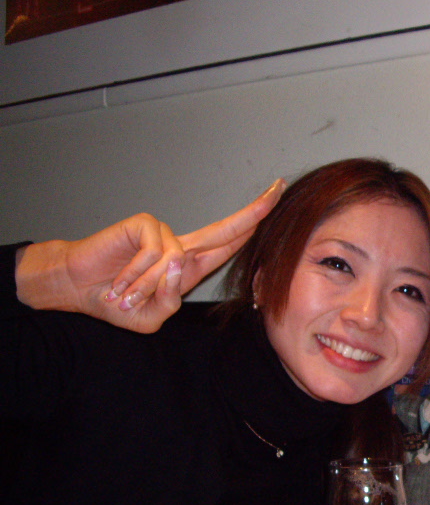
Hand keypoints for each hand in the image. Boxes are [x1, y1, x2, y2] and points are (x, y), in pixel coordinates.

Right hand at [16, 180, 284, 332]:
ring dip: (148, 284)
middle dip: (253, 213)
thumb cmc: (117, 302)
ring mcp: (164, 233)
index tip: (274, 202)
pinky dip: (137, 272)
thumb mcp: (152, 315)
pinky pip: (154, 253)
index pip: (230, 244)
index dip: (252, 226)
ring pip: (177, 261)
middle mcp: (183, 247)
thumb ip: (173, 297)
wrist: (77, 289)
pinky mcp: (145, 225)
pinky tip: (120, 278)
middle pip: (225, 229)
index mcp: (192, 267)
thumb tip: (180, 261)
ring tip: (124, 292)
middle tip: (277, 190)